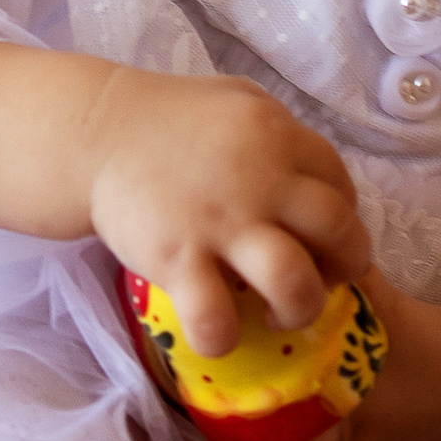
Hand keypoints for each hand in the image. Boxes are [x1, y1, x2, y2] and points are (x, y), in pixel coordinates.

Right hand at [85, 67, 372, 357]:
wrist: (96, 134)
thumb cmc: (169, 120)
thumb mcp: (237, 102)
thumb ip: (279, 135)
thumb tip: (315, 177)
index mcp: (279, 137)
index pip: (342, 184)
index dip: (343, 218)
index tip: (322, 238)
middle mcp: (262, 180)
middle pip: (340, 233)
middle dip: (344, 267)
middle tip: (319, 279)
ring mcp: (221, 222)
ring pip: (294, 282)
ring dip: (300, 308)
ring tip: (281, 314)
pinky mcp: (178, 259)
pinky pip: (216, 319)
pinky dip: (224, 338)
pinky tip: (219, 332)